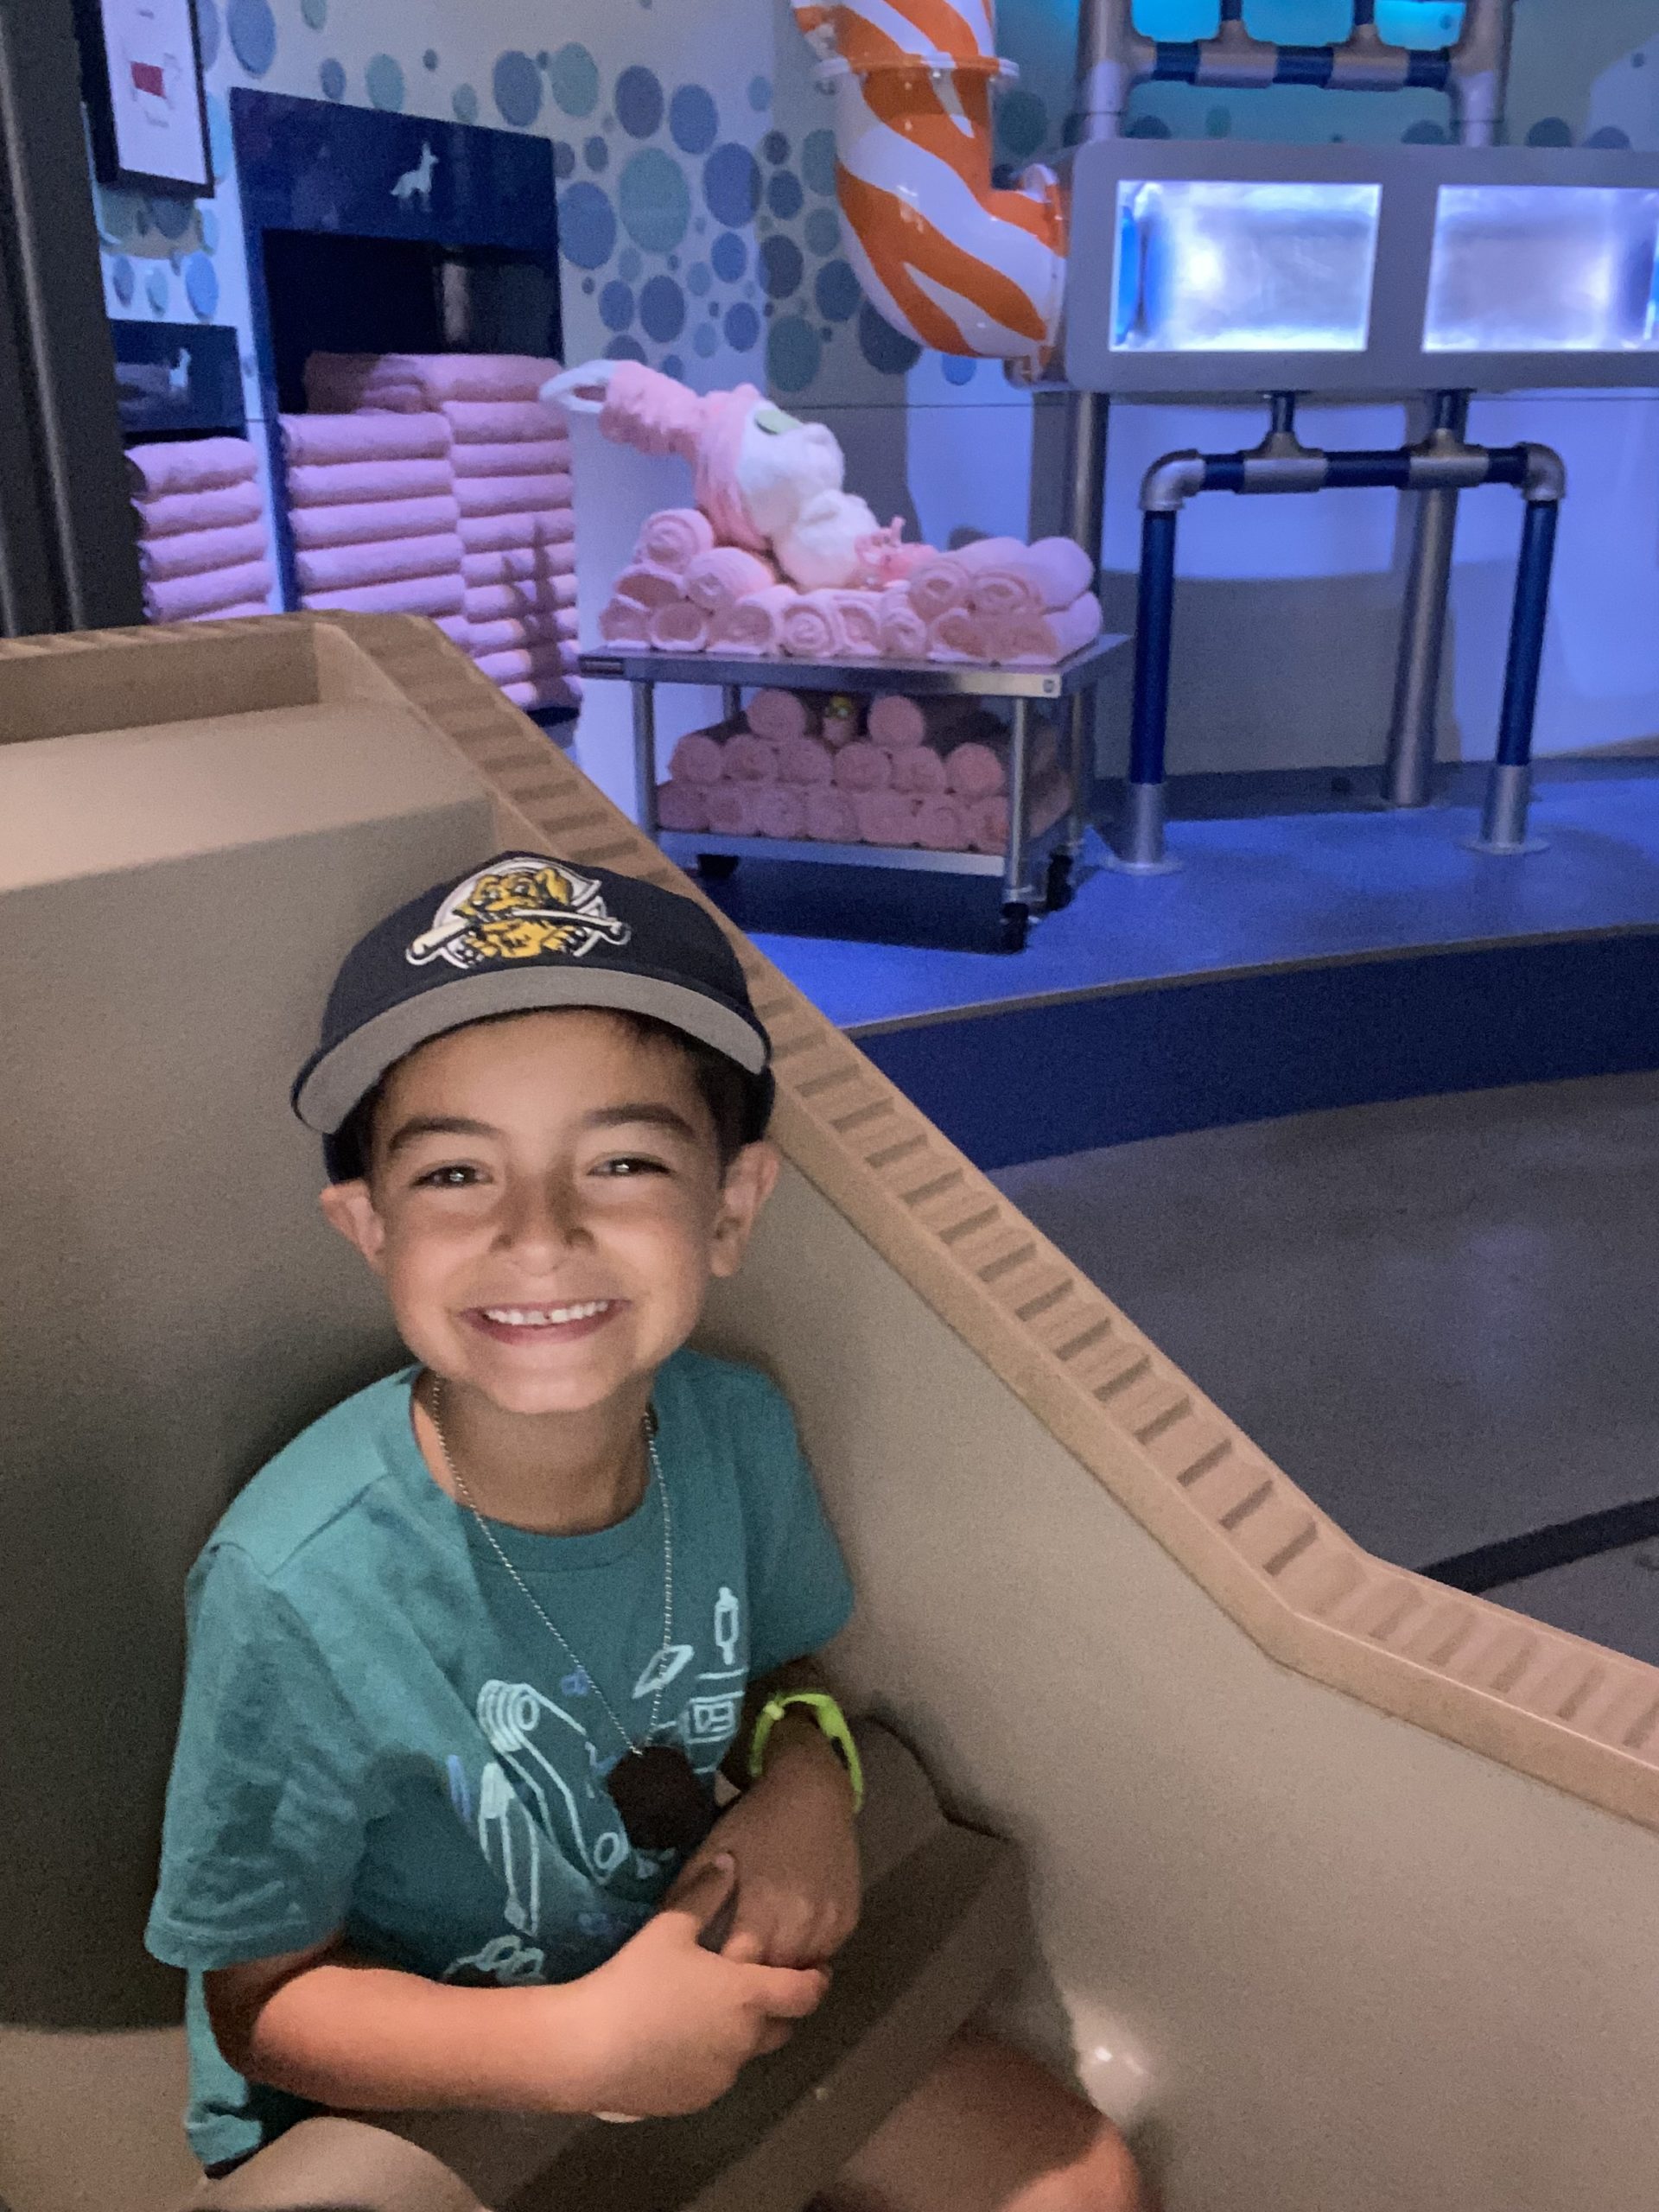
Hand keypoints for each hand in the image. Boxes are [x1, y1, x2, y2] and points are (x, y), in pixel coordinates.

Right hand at [570, 1855, 827, 2117]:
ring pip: (747, 2053)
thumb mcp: (669, 1927)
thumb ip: (706, 1893)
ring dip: (741, 2034)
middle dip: (778, 2008)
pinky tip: (678, 2040)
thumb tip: (731, 1861)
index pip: (806, 1994)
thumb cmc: (634, 1980)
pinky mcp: (696, 2101)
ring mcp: (722, 2077)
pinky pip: (716, 2075)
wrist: (587, 2050)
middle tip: (753, 1986)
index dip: (817, 1980)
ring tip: (707, 2012)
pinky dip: (711, 2058)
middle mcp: (745, 2041)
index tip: (817, 1968)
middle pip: (783, 2027)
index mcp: (748, 1996)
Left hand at [669, 1725, 859, 1969]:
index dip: (721, 1980)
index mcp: (759, 1915)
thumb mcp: (711, 1851)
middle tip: (734, 1973)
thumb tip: (658, 1935)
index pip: (737, 1974)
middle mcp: (798, 1928)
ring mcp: (829, 1926)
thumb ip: (687, 1897)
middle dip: (752, 1980)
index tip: (707, 1978)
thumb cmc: (754, 1821)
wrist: (812, 1791)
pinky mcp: (848, 1920)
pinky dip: (807, 1951)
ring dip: (781, 1968)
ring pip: (801, 1970)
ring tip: (761, 1958)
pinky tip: (791, 1935)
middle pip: (771, 1981)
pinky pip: (825, 1952)